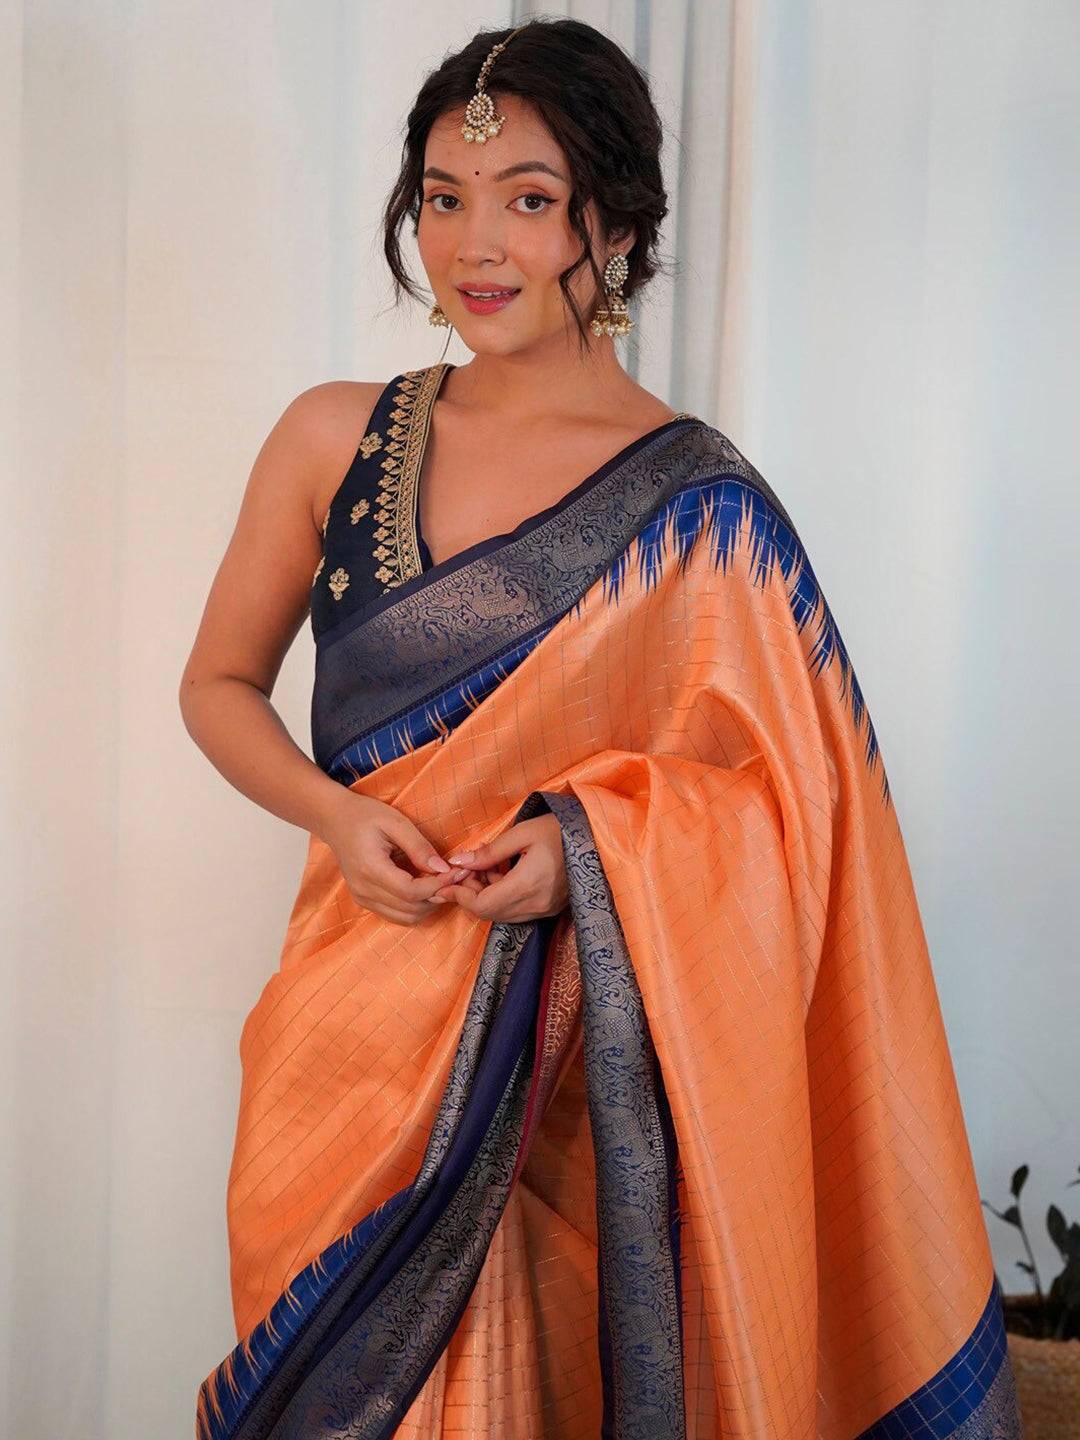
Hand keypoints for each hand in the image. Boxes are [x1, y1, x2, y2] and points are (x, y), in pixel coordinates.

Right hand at [319, 792, 472, 925]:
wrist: (335, 820)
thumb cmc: (365, 816)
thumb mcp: (395, 822)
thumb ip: (419, 847)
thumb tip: (443, 869)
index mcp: (370, 869)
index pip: (411, 892)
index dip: (438, 886)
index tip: (455, 872)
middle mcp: (364, 890)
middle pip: (410, 909)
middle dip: (437, 896)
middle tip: (454, 877)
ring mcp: (362, 898)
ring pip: (405, 917)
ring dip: (428, 905)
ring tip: (440, 882)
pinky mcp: (364, 900)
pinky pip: (396, 914)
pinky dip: (415, 906)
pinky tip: (424, 887)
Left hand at [430, 814, 568, 922]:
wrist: (595, 838)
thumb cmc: (559, 830)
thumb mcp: (522, 833)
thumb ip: (489, 852)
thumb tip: (458, 863)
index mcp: (527, 884)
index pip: (482, 905)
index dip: (460, 896)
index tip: (446, 882)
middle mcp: (536, 905)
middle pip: (489, 913)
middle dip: (470, 895)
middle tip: (464, 871)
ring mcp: (544, 910)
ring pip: (501, 915)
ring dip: (484, 897)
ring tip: (483, 869)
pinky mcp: (549, 909)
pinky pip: (516, 912)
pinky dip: (501, 899)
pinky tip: (500, 876)